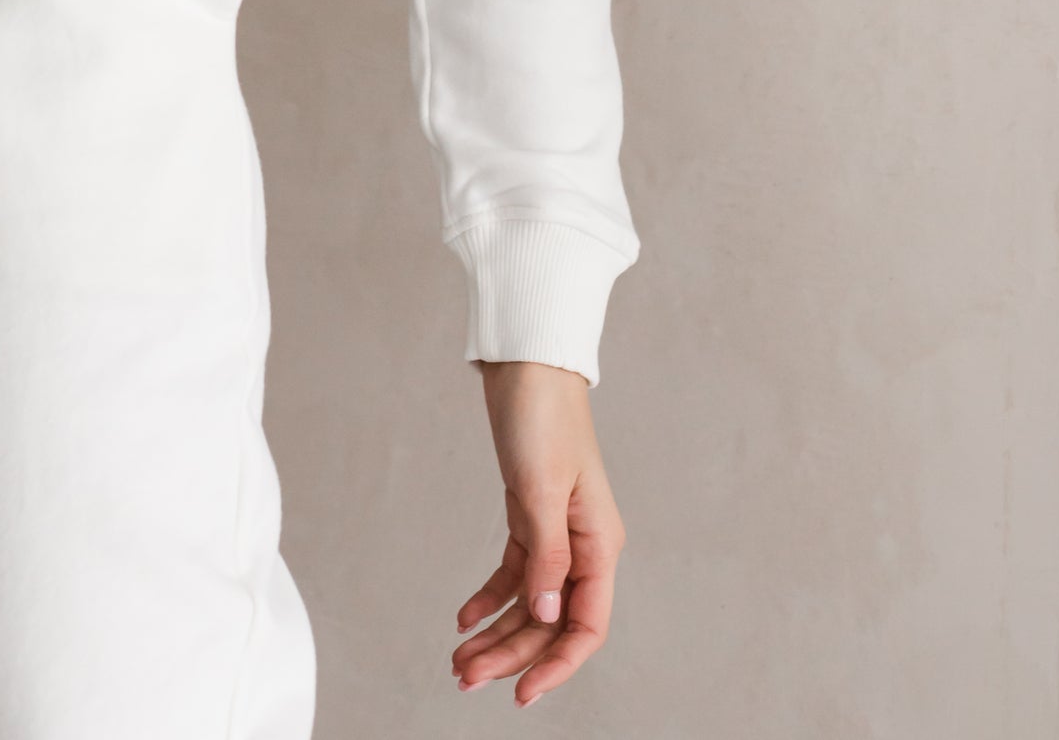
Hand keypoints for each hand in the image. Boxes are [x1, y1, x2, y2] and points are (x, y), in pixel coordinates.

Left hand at [454, 361, 624, 707]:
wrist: (526, 363)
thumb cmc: (543, 416)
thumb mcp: (543, 489)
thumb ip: (548, 557)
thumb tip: (550, 617)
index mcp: (599, 543)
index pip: (586, 625)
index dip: (557, 665)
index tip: (522, 695)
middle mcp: (582, 545)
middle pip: (550, 621)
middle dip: (511, 655)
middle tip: (465, 679)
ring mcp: (556, 532)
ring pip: (530, 602)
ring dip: (497, 633)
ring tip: (459, 661)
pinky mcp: (530, 516)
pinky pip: (515, 573)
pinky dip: (490, 597)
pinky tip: (464, 616)